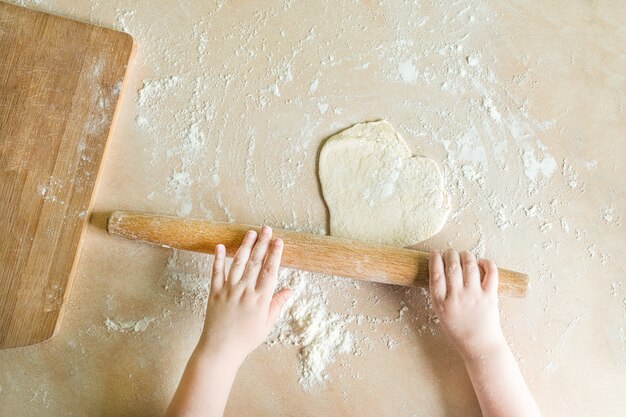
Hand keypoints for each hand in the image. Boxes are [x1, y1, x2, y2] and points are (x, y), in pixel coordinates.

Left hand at [197, 226, 291, 365]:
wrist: (220, 350)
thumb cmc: (246, 340)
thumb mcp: (267, 324)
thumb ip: (277, 305)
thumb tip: (290, 290)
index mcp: (260, 300)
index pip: (270, 271)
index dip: (275, 254)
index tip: (279, 241)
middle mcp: (245, 291)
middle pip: (256, 262)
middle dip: (262, 243)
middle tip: (267, 229)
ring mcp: (228, 291)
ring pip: (238, 263)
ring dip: (245, 246)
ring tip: (251, 233)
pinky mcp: (214, 293)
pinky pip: (216, 273)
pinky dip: (218, 259)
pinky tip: (221, 246)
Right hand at [428, 249, 505, 358]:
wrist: (479, 346)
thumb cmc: (459, 331)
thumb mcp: (441, 314)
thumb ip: (440, 295)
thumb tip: (440, 273)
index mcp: (441, 302)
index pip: (436, 274)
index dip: (435, 260)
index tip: (435, 253)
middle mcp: (457, 297)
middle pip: (452, 266)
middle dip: (450, 254)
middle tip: (450, 252)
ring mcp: (474, 296)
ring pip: (470, 265)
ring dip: (466, 255)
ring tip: (464, 254)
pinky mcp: (490, 296)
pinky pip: (491, 273)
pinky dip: (487, 263)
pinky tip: (482, 262)